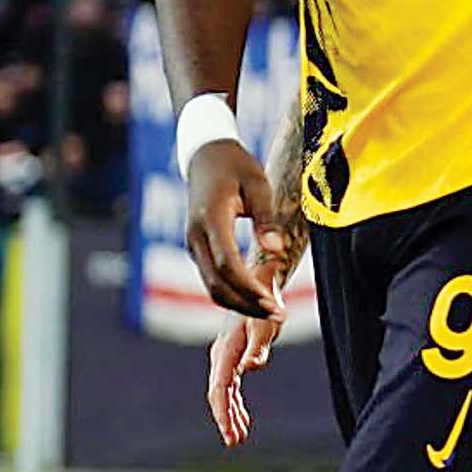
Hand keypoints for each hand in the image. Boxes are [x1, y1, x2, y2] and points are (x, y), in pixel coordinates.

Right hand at [185, 138, 283, 318]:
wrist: (205, 155)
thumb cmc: (236, 166)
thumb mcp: (258, 184)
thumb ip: (266, 218)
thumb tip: (276, 252)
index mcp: (210, 219)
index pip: (226, 264)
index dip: (249, 289)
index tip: (274, 303)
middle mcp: (195, 237)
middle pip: (216, 285)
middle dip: (247, 305)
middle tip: (279, 316)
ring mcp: (192, 245)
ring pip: (211, 287)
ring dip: (241, 304)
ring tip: (273, 312)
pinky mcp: (196, 249)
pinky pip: (212, 279)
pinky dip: (233, 294)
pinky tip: (259, 299)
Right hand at [204, 232, 293, 445]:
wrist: (260, 277)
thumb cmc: (266, 298)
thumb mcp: (267, 321)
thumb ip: (260, 343)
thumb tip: (253, 367)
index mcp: (226, 346)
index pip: (220, 386)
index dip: (224, 411)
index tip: (230, 432)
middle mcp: (222, 352)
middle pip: (219, 392)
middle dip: (225, 418)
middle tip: (234, 440)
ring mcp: (226, 354)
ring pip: (224, 391)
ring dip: (230, 413)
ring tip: (238, 437)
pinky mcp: (234, 353)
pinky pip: (231, 384)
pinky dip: (236, 402)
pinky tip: (243, 420)